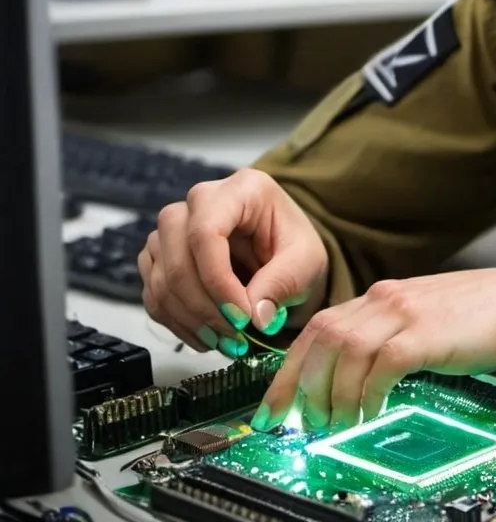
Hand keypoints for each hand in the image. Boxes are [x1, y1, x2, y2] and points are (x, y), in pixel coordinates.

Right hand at [138, 168, 328, 355]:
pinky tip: (206, 336)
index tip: (242, 316)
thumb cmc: (295, 250)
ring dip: (190, 319)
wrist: (284, 257)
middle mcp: (200, 201)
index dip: (217, 280)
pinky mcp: (161, 255)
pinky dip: (177, 323)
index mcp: (241, 189)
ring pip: (161, 278)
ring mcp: (175, 228)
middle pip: (178, 255)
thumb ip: (283, 283)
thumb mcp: (307, 262)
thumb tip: (257, 316)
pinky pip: (154, 294)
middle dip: (204, 306)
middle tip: (234, 336)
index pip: (207, 230)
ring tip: (224, 341)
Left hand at [252, 268, 495, 431]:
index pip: (318, 328)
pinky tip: (370, 413)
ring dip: (333, 396)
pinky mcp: (425, 334)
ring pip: (343, 352)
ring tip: (336, 425)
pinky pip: (380, 364)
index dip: (288, 371)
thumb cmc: (480, 315)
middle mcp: (386, 299)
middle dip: (302, 387)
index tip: (274, 407)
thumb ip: (388, 335)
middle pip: (321, 338)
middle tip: (302, 423)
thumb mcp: (422, 318)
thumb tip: (353, 378)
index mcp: (382, 296)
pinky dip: (367, 393)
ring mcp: (405, 313)